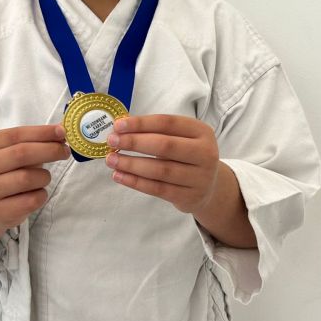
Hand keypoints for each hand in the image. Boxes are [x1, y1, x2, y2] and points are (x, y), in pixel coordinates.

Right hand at [0, 124, 69, 230]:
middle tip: (65, 152)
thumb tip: (61, 133)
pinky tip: (36, 193)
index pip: (16, 135)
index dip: (42, 133)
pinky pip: (31, 200)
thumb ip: (36, 142)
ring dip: (44, 177)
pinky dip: (41, 195)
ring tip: (43, 178)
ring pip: (27, 178)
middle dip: (49, 150)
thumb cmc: (9, 172)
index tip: (62, 132)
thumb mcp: (15, 153)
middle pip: (21, 154)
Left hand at [104, 114, 219, 213]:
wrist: (209, 187)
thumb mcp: (181, 139)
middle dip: (134, 142)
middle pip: (165, 146)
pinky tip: (119, 176)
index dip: (141, 123)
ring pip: (160, 170)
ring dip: (131, 164)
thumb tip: (121, 129)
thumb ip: (156, 132)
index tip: (118, 125)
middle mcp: (205, 153)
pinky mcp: (189, 197)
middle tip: (112, 141)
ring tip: (111, 160)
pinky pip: (157, 189)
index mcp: (201, 132)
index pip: (168, 123)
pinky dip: (135, 182)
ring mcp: (200, 177)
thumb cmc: (187, 156)